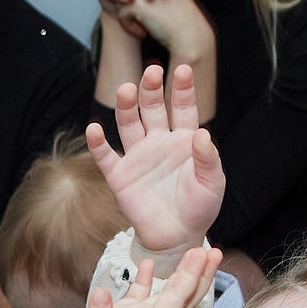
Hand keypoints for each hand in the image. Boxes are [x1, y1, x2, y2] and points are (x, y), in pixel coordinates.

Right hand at [48, 244, 220, 307]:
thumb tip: (102, 292)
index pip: (176, 300)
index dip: (190, 277)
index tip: (203, 255)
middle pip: (181, 296)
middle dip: (198, 274)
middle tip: (213, 250)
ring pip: (165, 294)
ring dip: (179, 274)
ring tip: (192, 251)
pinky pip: (138, 295)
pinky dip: (145, 279)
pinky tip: (148, 262)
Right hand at [87, 62, 223, 256]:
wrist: (177, 237)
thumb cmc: (199, 208)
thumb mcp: (212, 183)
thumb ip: (208, 159)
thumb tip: (203, 134)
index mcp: (184, 139)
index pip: (183, 108)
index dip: (182, 89)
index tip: (183, 70)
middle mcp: (158, 141)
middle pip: (153, 109)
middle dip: (152, 90)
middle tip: (152, 72)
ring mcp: (138, 156)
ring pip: (129, 125)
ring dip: (127, 107)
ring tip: (126, 90)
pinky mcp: (120, 176)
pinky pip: (106, 156)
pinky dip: (98, 143)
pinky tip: (94, 128)